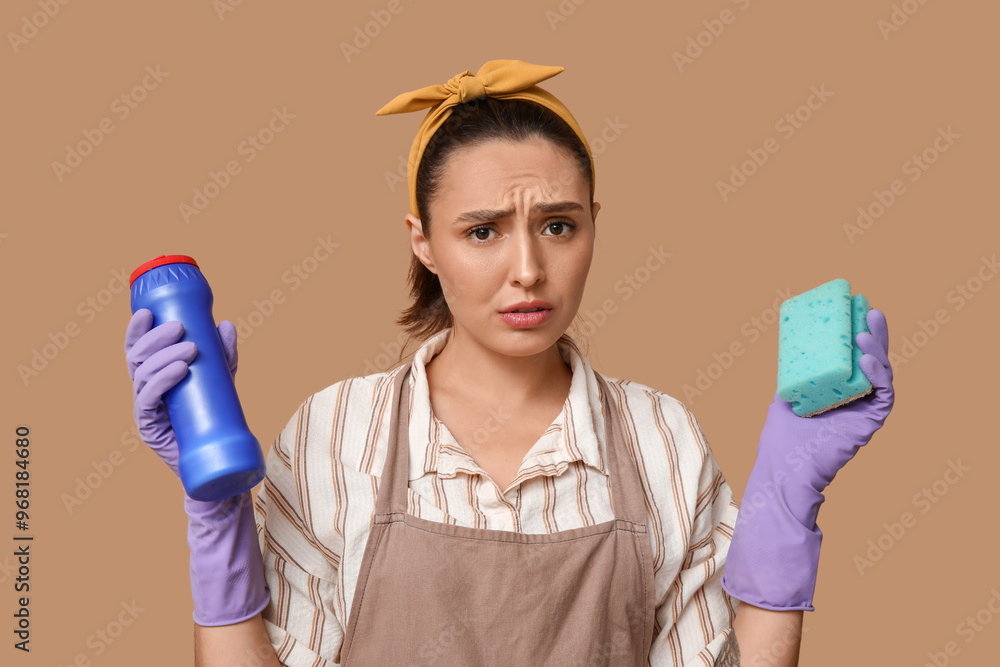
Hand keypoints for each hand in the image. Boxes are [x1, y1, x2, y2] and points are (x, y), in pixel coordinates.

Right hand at [124, 309, 268, 625]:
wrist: (216, 465)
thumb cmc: (214, 420)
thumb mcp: (220, 382)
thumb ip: (222, 356)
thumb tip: (226, 324)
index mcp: (153, 378)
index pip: (137, 350)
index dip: (138, 330)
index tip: (147, 311)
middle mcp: (144, 393)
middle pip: (137, 359)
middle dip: (156, 339)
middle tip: (181, 328)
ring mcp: (145, 411)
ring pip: (142, 376)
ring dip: (164, 357)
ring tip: (190, 349)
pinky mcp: (150, 429)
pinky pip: (148, 401)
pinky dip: (162, 381)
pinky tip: (179, 370)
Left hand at [722, 308, 894, 610]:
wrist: (784, 470)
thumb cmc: (781, 439)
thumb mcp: (786, 396)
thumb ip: (795, 375)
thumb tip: (793, 349)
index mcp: (837, 390)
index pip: (852, 358)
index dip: (857, 334)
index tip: (855, 309)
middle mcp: (855, 399)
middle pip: (871, 361)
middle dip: (874, 335)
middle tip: (870, 310)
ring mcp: (863, 411)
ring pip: (881, 375)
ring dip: (877, 351)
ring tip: (865, 332)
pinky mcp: (869, 424)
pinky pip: (882, 396)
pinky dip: (878, 376)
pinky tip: (868, 359)